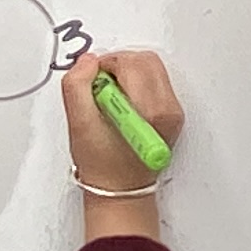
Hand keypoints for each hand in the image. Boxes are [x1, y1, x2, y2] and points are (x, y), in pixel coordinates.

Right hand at [64, 49, 183, 240]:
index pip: (131, 63)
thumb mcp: (79, 124)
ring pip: (151, 67)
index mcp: (150, 112)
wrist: (121, 190)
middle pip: (145, 60)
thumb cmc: (102, 165)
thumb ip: (77, 86)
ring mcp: (173, 111)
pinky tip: (122, 105)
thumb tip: (88, 61)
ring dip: (127, 74)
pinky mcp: (172, 112)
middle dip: (118, 66)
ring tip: (110, 100)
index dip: (105, 67)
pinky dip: (136, 83)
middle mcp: (168, 109)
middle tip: (101, 90)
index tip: (94, 87)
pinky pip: (155, 81)